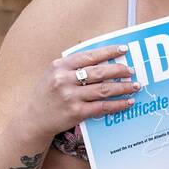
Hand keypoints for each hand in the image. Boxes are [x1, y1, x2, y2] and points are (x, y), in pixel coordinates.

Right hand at [23, 45, 139, 137]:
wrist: (34, 118)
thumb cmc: (48, 95)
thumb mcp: (54, 74)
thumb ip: (73, 66)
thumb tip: (102, 60)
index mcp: (60, 65)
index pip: (89, 56)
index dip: (108, 52)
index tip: (123, 50)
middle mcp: (65, 79)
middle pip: (99, 72)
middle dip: (119, 70)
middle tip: (132, 70)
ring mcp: (71, 96)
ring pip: (103, 89)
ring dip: (123, 87)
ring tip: (135, 86)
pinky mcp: (76, 112)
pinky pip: (102, 107)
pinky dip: (117, 104)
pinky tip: (127, 102)